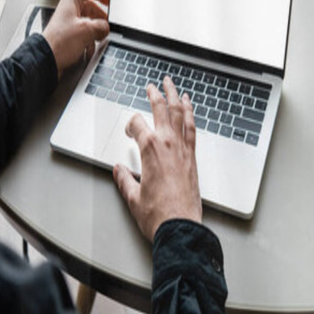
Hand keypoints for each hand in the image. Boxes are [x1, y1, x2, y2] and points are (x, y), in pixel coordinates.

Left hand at [42, 0, 109, 77]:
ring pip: (89, 20)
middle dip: (101, 16)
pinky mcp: (68, 33)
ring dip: (96, 30)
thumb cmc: (59, 42)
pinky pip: (84, 32)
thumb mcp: (87, 30)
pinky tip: (91, 47)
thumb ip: (101, 26)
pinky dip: (89, 38)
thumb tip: (106, 28)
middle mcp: (69, 7)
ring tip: (100, 37)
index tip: (111, 2)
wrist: (46, 58)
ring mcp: (68, 20)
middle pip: (91, 5)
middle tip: (108, 24)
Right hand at [113, 76, 202, 242]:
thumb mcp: (132, 197)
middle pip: (162, 110)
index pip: (137, 125)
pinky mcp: (193, 158)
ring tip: (174, 88)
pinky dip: (190, 115)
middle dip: (156, 94)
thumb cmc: (158, 214)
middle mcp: (168, 144)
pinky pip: (192, 129)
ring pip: (180, 115)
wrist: (180, 227)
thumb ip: (124, 179)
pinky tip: (189, 110)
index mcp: (150, 149)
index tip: (129, 132)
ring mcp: (183, 150)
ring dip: (176, 98)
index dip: (130, 126)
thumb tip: (119, 170)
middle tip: (153, 85)